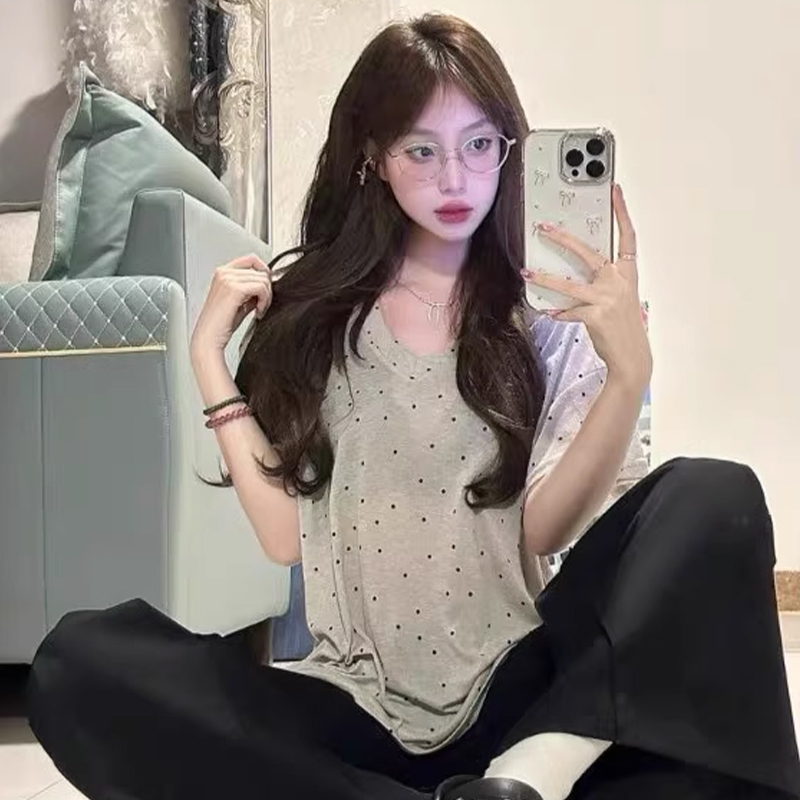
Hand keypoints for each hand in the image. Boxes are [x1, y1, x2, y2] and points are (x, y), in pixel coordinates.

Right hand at [190, 254, 272, 359]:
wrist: (209, 338)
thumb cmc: (221, 325)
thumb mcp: (239, 302)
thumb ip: (251, 291)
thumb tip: (267, 286)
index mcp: (222, 273)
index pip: (251, 259)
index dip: (264, 272)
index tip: (266, 288)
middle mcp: (224, 273)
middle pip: (260, 271)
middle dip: (267, 289)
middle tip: (262, 305)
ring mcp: (228, 279)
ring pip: (263, 279)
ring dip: (267, 297)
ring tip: (259, 310)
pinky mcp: (234, 289)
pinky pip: (261, 288)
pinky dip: (265, 301)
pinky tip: (258, 312)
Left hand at [521, 183, 651, 388]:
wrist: (633, 358)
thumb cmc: (625, 327)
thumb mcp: (620, 299)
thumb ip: (603, 283)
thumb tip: (574, 274)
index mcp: (628, 274)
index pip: (628, 237)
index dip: (622, 212)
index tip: (615, 191)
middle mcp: (619, 283)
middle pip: (588, 253)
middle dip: (564, 239)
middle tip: (545, 228)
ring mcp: (607, 299)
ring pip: (569, 284)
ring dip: (545, 278)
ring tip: (528, 272)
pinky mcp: (595, 316)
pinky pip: (568, 311)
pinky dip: (558, 312)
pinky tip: (551, 313)